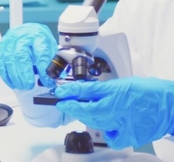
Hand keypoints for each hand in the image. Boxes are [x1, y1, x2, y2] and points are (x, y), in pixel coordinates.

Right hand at [0, 23, 56, 89]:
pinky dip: (5, 75)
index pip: (41, 52)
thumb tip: (51, 79)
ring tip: (22, 85)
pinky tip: (12, 82)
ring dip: (14, 76)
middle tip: (29, 85)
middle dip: (24, 73)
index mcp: (38, 35)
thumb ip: (53, 65)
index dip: (43, 69)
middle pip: (20, 54)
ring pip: (7, 59)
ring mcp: (8, 41)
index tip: (47, 81)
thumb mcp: (52, 50)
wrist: (28, 33)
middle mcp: (21, 36)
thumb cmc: (40, 42)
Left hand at [55, 77, 173, 148]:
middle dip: (73, 107)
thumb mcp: (121, 84)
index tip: (60, 92)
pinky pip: (111, 138)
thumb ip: (102, 89)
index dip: (70, 92)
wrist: (169, 106)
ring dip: (85, 117)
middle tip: (64, 103)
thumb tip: (84, 90)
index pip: (86, 91)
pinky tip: (106, 127)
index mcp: (114, 92)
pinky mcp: (129, 136)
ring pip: (96, 122)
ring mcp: (122, 124)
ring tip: (80, 111)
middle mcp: (116, 108)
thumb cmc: (147, 92)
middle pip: (88, 109)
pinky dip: (106, 133)